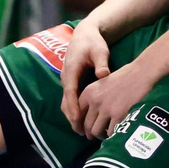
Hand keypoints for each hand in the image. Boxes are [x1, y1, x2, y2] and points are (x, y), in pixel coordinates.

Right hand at [60, 21, 112, 135]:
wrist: (85, 34)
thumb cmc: (93, 43)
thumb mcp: (99, 51)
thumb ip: (101, 63)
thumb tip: (103, 75)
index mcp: (71, 71)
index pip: (70, 93)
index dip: (73, 107)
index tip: (77, 119)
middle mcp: (66, 78)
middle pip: (66, 101)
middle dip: (72, 117)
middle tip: (80, 132)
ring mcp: (67, 80)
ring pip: (66, 101)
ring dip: (72, 115)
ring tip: (81, 130)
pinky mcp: (71, 81)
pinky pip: (70, 98)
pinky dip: (73, 108)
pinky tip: (82, 118)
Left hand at [76, 60, 155, 140]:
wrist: (142, 72)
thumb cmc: (124, 76)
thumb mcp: (102, 83)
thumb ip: (93, 98)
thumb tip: (89, 116)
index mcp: (88, 93)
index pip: (76, 115)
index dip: (78, 125)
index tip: (83, 130)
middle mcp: (94, 102)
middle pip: (86, 125)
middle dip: (89, 133)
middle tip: (94, 135)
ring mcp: (107, 109)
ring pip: (96, 131)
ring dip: (100, 135)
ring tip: (105, 135)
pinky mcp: (119, 114)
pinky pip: (111, 131)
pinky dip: (113, 134)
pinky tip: (116, 132)